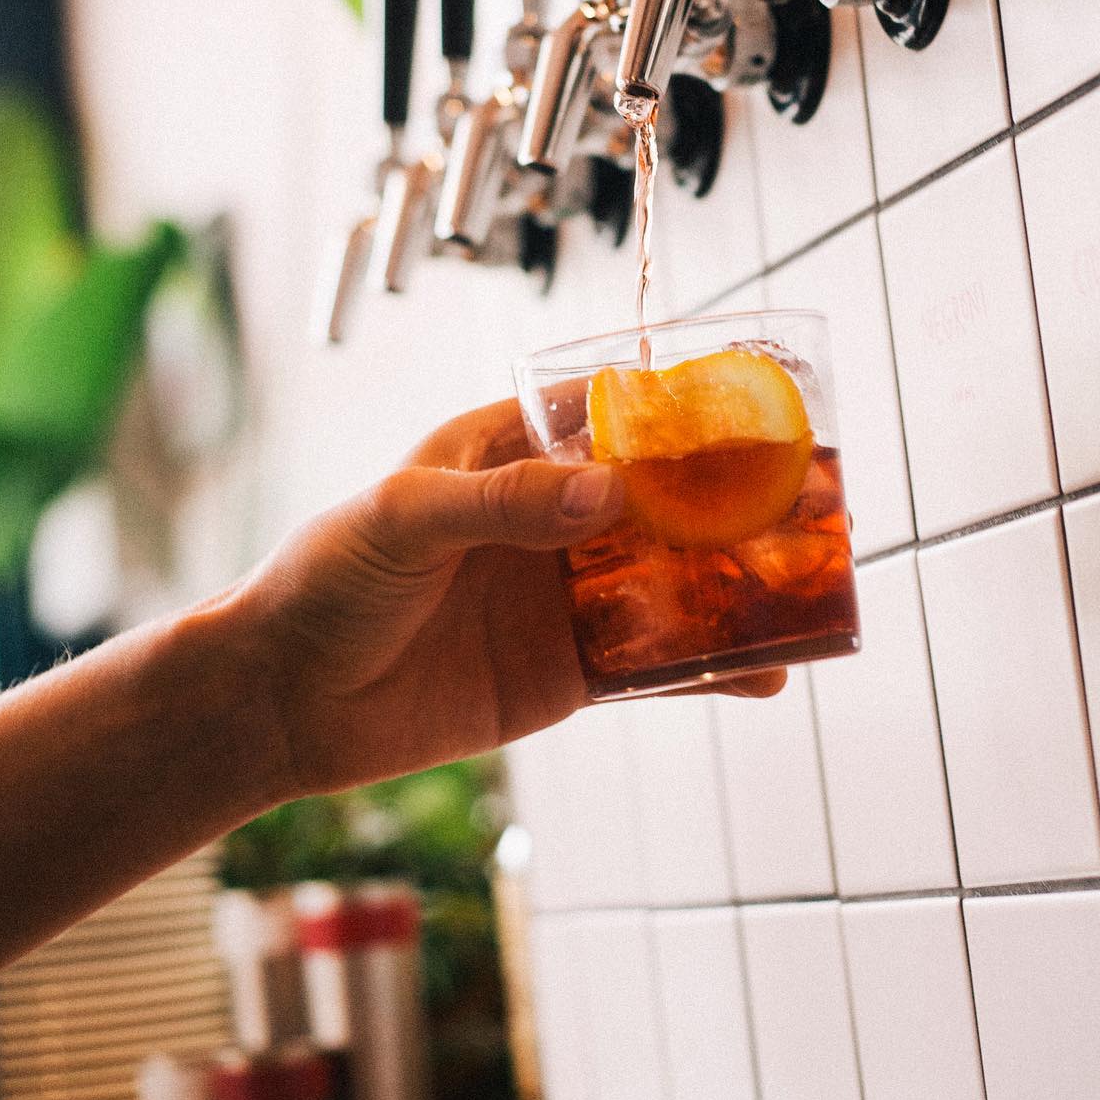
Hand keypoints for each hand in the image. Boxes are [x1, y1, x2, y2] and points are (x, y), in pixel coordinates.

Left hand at [228, 397, 784, 799]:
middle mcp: (549, 517)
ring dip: (740, 582)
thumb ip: (506, 502)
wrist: (283, 700)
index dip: (682, 403)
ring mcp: (564, 595)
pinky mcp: (567, 671)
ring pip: (673, 581)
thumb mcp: (404, 516)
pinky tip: (766, 673)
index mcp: (508, 453)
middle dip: (736, 496)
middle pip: (663, 499)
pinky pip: (654, 666)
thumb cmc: (325, 578)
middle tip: (816, 495)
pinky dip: (712, 669)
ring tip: (814, 581)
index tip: (760, 399)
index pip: (611, 412)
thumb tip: (613, 493)